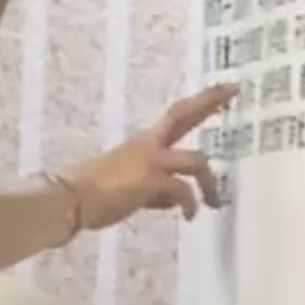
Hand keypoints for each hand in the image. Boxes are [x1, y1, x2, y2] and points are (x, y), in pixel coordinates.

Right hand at [61, 88, 237, 237]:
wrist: (70, 200)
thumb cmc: (91, 196)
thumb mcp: (129, 188)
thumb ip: (154, 190)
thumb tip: (172, 201)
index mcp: (143, 144)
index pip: (177, 116)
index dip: (202, 101)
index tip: (225, 88)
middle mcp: (148, 146)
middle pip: (184, 116)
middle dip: (209, 102)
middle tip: (234, 91)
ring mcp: (150, 161)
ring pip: (196, 162)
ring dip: (210, 183)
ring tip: (215, 202)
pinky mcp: (149, 180)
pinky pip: (183, 191)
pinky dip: (190, 204)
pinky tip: (189, 216)